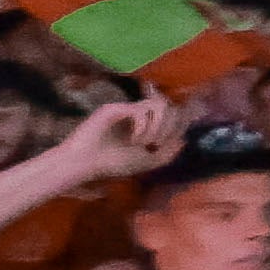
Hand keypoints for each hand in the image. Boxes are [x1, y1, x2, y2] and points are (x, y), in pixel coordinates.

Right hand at [64, 94, 182, 181]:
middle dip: (170, 127)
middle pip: (169, 106)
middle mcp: (138, 113)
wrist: (85, 164)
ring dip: (159, 126)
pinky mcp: (115, 109)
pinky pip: (141, 110)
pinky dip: (144, 127)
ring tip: (146, 142)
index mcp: (146, 124)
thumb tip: (184, 139)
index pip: (172, 113)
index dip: (179, 125)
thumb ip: (167, 152)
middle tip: (156, 144)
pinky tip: (135, 140)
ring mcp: (126, 109)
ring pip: (159, 105)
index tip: (169, 142)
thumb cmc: (112, 164)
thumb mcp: (147, 162)